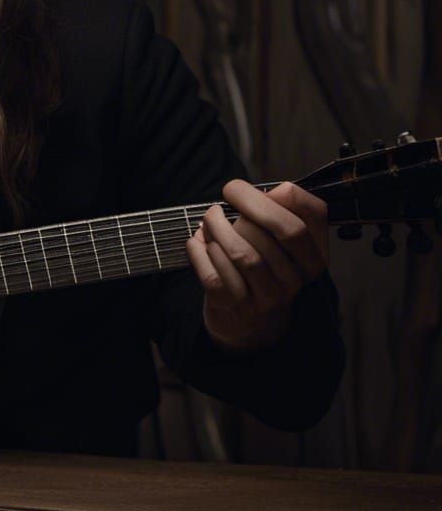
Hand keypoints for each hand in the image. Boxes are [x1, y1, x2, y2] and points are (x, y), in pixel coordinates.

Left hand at [185, 180, 327, 351]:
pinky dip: (200, 249)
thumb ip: (281, 215)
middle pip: (281, 231)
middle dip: (249, 204)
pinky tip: (197, 240)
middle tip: (227, 194)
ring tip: (210, 218)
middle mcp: (295, 279)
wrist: (250, 327)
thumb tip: (272, 190)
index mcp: (313, 257)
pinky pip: (214, 272)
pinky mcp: (234, 306)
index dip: (284, 193)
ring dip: (220, 227)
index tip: (261, 184)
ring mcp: (265, 296)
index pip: (312, 216)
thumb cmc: (263, 270)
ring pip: (244, 252)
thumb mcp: (282, 246)